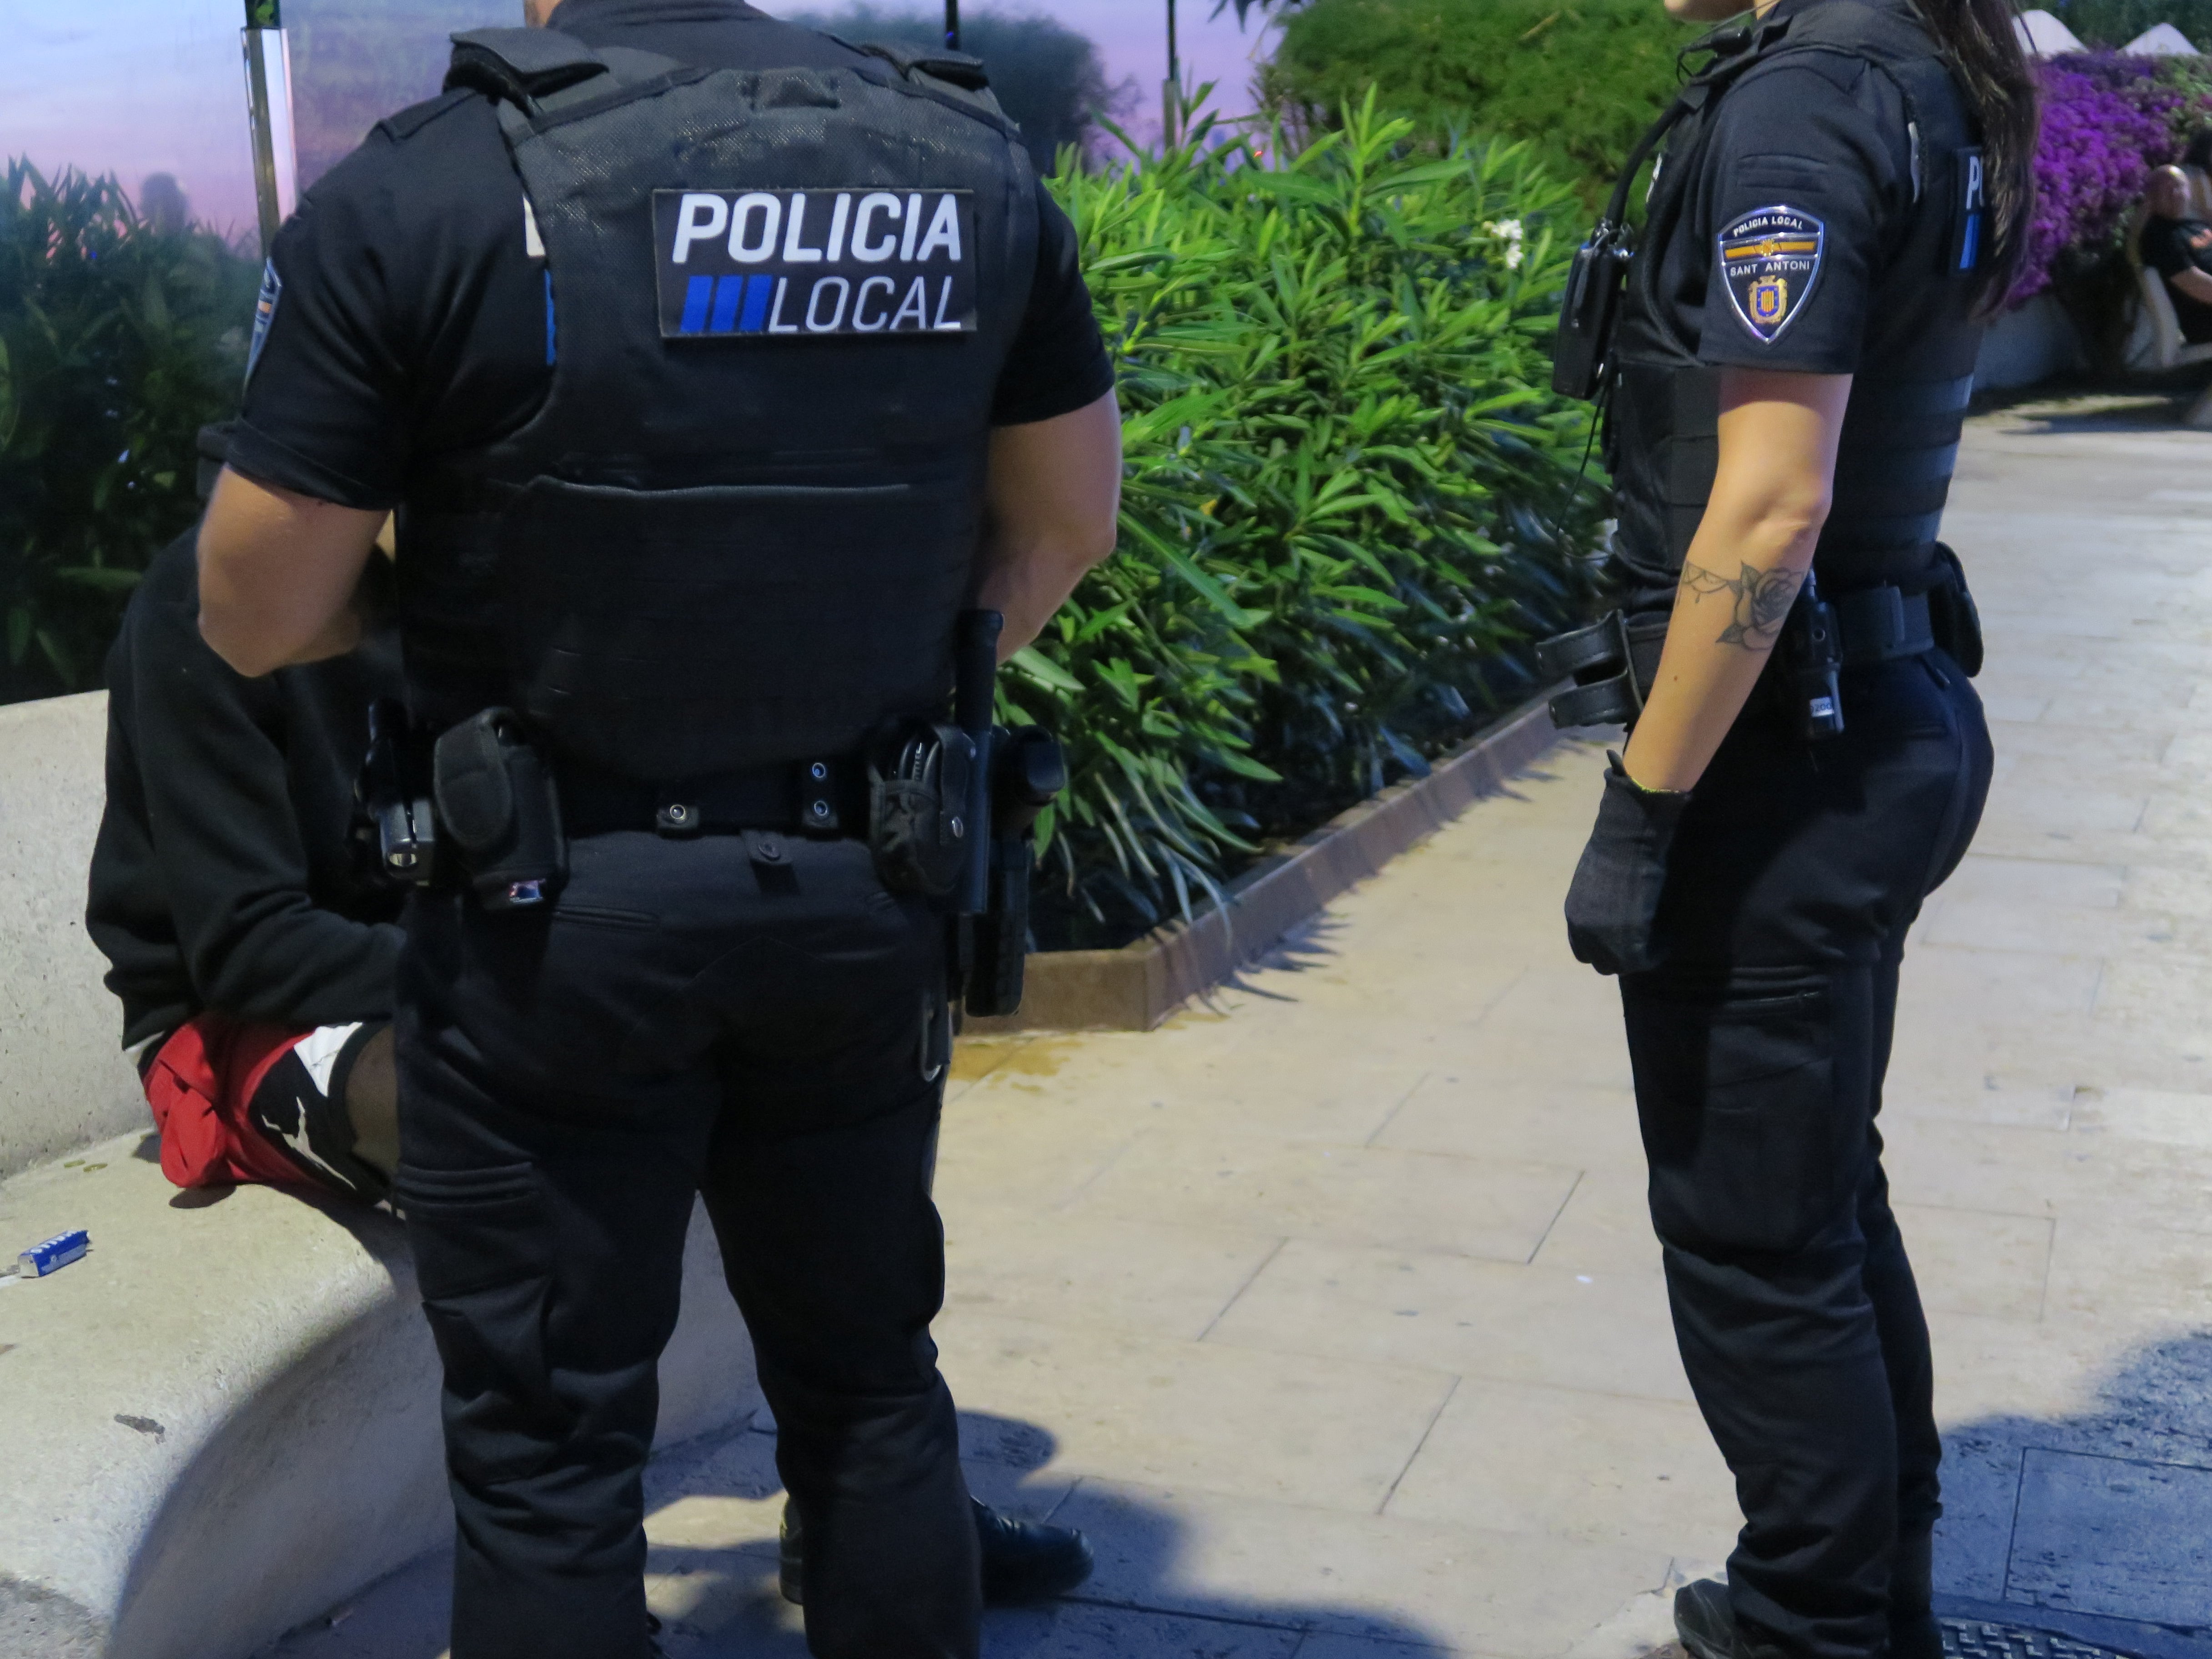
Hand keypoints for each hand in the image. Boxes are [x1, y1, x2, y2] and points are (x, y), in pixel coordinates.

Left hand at [1564, 753, 1690, 976]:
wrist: (1630, 841)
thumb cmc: (1616, 850)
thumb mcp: (1595, 882)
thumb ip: (1598, 905)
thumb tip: (1614, 915)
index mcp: (1574, 915)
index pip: (1583, 951)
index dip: (1604, 950)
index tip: (1624, 942)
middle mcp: (1584, 931)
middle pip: (1602, 963)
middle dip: (1622, 957)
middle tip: (1644, 945)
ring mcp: (1605, 937)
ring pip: (1623, 965)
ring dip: (1640, 957)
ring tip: (1658, 942)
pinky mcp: (1629, 938)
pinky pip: (1644, 959)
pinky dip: (1657, 953)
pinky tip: (1667, 940)